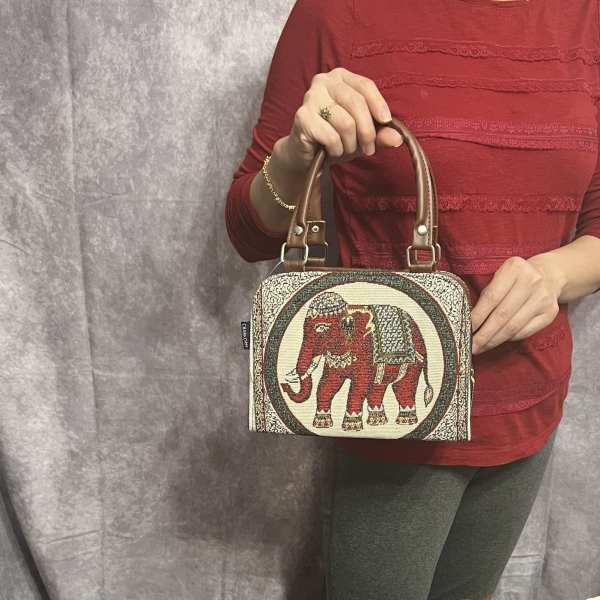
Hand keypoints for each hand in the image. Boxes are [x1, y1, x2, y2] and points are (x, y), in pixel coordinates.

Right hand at [284, 67, 403, 170]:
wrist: (307, 155)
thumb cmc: (335, 139)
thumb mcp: (362, 136)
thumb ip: (380, 134)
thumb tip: (398, 138)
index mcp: (340, 78)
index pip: (365, 86)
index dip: (378, 104)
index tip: (386, 122)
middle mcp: (323, 82)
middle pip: (357, 104)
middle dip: (367, 132)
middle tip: (368, 149)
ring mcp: (310, 98)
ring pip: (345, 123)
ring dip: (350, 144)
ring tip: (346, 149)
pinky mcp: (302, 117)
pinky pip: (331, 136)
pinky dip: (337, 149)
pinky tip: (332, 151)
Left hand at [470, 255, 565, 354]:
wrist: (549, 275)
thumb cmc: (515, 279)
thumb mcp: (499, 276)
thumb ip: (487, 294)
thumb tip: (469, 321)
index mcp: (514, 268)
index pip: (491, 297)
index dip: (477, 316)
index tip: (466, 330)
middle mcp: (532, 281)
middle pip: (503, 315)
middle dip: (484, 334)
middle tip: (472, 346)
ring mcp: (543, 298)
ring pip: (514, 326)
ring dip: (495, 340)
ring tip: (481, 347)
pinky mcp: (550, 312)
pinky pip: (525, 331)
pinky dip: (509, 338)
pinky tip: (498, 341)